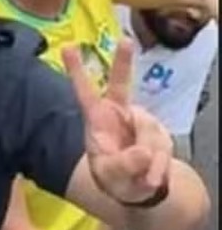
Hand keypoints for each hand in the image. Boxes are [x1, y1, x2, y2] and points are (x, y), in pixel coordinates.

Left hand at [63, 40, 174, 204]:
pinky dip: (159, 168)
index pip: (84, 91)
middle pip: (121, 83)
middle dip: (123, 61)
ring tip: (140, 177)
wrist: (140, 189)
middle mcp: (120, 113)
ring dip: (147, 161)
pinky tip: (151, 177)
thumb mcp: (110, 176)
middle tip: (125, 41)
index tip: (66, 47)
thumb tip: (143, 152)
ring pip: (148, 133)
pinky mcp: (160, 132)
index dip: (76, 70)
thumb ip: (123, 165)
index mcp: (97, 118)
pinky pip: (163, 149)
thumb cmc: (114, 176)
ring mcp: (142, 120)